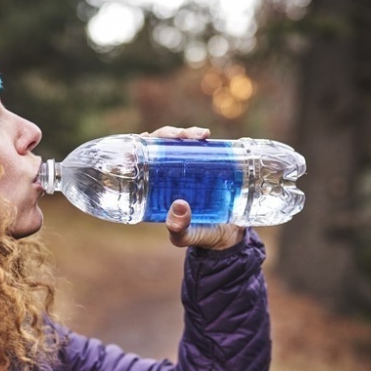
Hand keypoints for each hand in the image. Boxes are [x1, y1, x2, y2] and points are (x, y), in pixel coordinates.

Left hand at [142, 126, 244, 249]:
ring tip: (199, 135)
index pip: (142, 161)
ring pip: (182, 143)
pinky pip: (202, 147)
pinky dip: (202, 138)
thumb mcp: (187, 236)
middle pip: (162, 146)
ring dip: (187, 133)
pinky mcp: (208, 166)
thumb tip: (178, 205)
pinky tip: (206, 136)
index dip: (140, 146)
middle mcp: (169, 175)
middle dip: (167, 135)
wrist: (230, 237)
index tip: (145, 138)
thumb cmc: (201, 236)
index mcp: (155, 189)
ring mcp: (189, 169)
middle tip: (181, 136)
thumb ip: (180, 228)